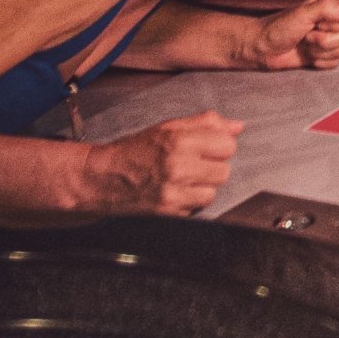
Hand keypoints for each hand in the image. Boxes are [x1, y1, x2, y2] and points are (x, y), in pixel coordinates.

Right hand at [82, 110, 242, 215]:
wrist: (101, 179)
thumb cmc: (134, 151)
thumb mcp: (167, 127)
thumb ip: (205, 123)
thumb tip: (237, 126)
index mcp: (179, 141)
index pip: (228, 145)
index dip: (218, 146)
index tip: (206, 148)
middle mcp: (178, 167)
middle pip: (224, 171)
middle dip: (211, 168)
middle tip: (192, 165)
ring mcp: (173, 193)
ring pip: (213, 192)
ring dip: (202, 188)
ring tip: (182, 180)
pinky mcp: (169, 214)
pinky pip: (196, 209)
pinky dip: (189, 202)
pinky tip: (173, 192)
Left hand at [248, 0, 338, 69]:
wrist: (263, 48)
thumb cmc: (279, 27)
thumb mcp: (302, 14)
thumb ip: (326, 9)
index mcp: (331, 7)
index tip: (319, 23)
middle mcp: (333, 22)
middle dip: (326, 40)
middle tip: (307, 35)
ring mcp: (330, 40)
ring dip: (319, 51)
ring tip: (304, 44)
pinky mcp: (325, 56)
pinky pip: (335, 63)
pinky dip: (319, 62)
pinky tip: (306, 55)